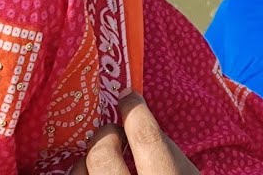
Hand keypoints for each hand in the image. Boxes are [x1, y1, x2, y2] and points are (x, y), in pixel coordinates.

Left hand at [70, 92, 199, 174]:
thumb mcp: (185, 173)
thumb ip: (164, 149)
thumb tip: (137, 117)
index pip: (146, 140)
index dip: (134, 112)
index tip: (127, 96)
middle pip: (102, 157)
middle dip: (104, 138)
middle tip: (113, 134)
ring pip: (78, 173)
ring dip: (86, 163)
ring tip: (101, 163)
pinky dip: (81, 173)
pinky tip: (92, 172)